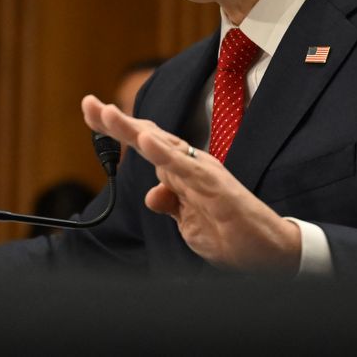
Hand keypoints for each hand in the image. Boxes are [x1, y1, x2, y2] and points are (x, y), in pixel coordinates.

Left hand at [81, 94, 301, 273]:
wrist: (267, 251)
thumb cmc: (231, 233)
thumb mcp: (188, 223)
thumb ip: (170, 204)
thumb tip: (151, 195)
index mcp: (182, 171)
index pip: (146, 144)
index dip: (118, 129)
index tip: (91, 113)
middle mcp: (190, 164)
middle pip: (148, 136)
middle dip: (116, 122)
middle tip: (90, 105)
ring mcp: (201, 171)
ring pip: (162, 144)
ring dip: (133, 129)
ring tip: (108, 115)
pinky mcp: (213, 184)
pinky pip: (185, 166)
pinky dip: (164, 152)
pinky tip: (146, 140)